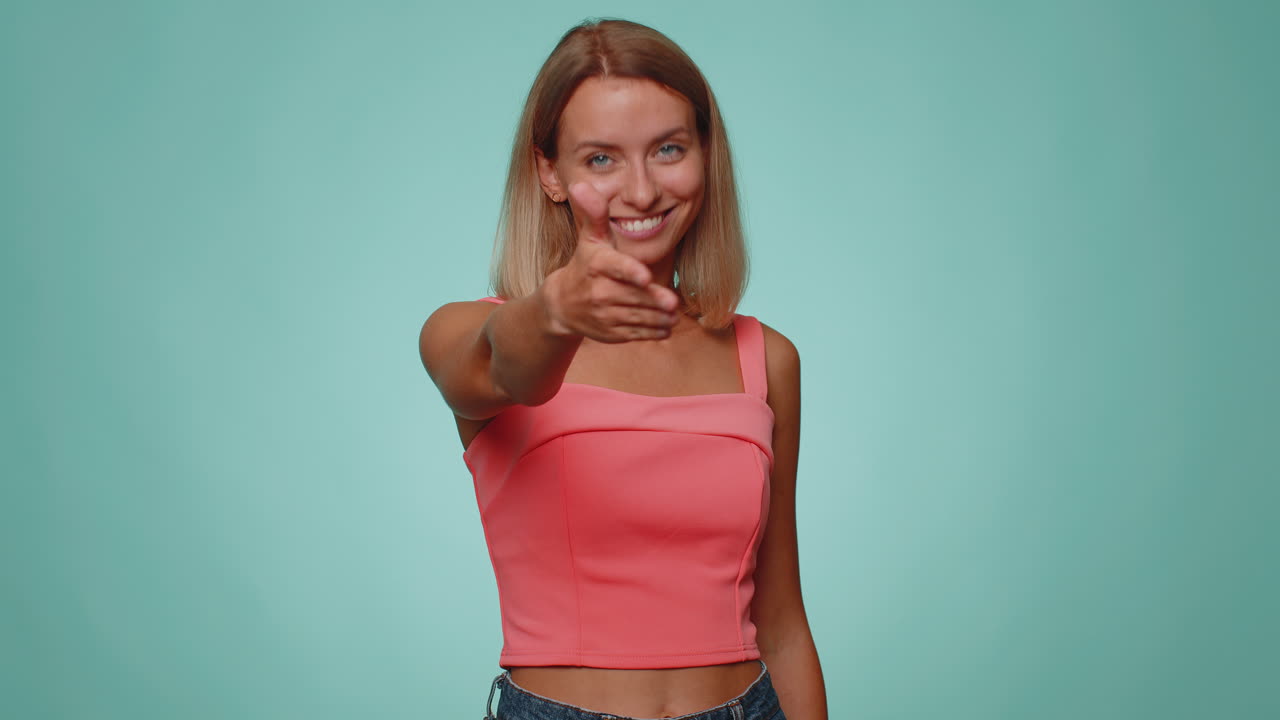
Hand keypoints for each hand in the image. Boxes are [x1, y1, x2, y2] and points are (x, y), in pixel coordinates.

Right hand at [542, 181, 679, 342]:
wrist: (562, 304)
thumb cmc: (585, 264)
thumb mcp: (588, 238)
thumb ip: (593, 213)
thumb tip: (581, 184)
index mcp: (596, 264)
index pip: (615, 268)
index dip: (630, 272)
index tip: (646, 277)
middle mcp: (598, 291)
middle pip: (632, 295)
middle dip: (653, 300)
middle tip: (673, 302)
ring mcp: (604, 314)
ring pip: (636, 316)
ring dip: (658, 317)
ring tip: (673, 314)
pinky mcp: (611, 333)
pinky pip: (635, 333)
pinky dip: (653, 331)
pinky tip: (666, 327)